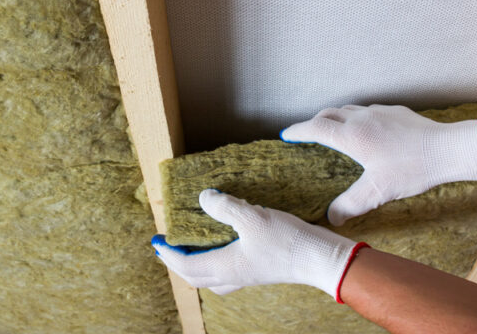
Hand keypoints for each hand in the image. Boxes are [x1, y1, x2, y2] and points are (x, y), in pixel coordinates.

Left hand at [151, 189, 363, 299]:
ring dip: (196, 265)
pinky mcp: (259, 271)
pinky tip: (224, 247)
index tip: (156, 241)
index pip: (185, 264)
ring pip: (211, 278)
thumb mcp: (253, 218)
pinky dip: (216, 263)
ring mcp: (247, 276)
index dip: (168, 253)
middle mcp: (233, 275)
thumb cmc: (288, 241)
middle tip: (168, 247)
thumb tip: (204, 198)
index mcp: (225, 266)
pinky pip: (228, 273)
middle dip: (178, 263)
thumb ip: (225, 207)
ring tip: (192, 248)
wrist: (320, 259)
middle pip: (195, 276)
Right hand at [281, 104, 476, 225]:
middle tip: (307, 133)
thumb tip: (332, 219)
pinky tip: (366, 131)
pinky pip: (368, 111)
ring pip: (348, 109)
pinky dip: (356, 118)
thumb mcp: (378, 192)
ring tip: (333, 131)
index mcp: (352, 137)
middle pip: (328, 113)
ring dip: (335, 118)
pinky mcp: (395, 112)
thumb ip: (351, 205)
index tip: (286, 134)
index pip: (316, 128)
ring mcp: (379, 112)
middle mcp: (361, 119)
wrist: (447, 149)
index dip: (298, 130)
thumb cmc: (412, 168)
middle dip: (314, 122)